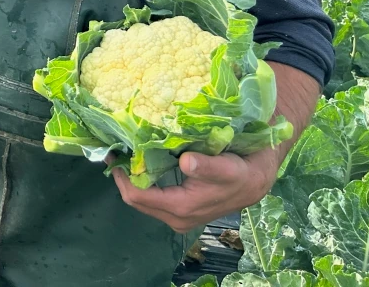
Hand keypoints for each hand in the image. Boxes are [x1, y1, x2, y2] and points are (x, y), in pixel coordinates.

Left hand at [112, 149, 278, 233]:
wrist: (254, 182)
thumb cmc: (239, 172)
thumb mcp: (227, 167)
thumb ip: (207, 166)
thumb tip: (186, 162)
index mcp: (181, 207)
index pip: (138, 197)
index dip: (122, 177)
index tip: (113, 155)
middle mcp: (176, 217)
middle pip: (136, 200)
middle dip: (124, 178)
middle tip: (115, 152)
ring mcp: (177, 216)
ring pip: (143, 200)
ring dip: (133, 180)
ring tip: (125, 154)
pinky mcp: (180, 210)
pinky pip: (153, 198)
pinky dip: (144, 182)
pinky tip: (142, 163)